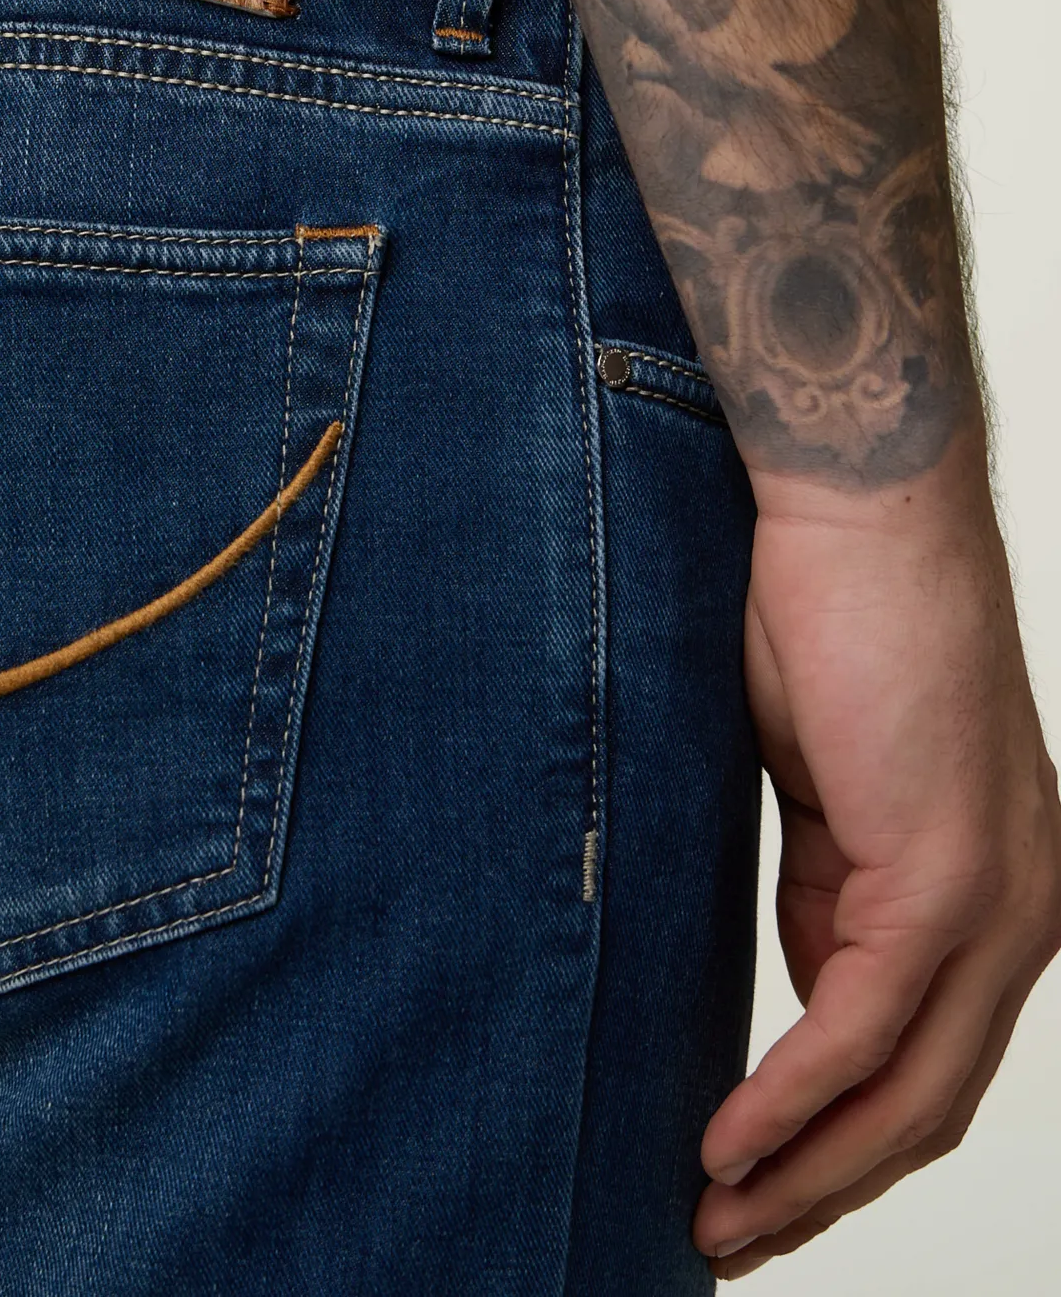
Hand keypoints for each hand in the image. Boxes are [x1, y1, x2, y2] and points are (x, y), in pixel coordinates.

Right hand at [693, 434, 1060, 1278]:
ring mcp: (993, 899)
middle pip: (925, 1103)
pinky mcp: (943, 874)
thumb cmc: (830, 626)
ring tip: (716, 1219)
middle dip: (822, 1187)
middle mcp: (1019, 912)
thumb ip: (830, 892)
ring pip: (903, 1090)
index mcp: (989, 890)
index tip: (749, 1182)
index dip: (837, 1141)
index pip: (923, 1059)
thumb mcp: (825, 793)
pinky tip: (726, 1145)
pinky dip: (789, 1101)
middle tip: (728, 1238)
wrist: (857, 512)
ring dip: (803, 1172)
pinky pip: (859, 1028)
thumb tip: (803, 979)